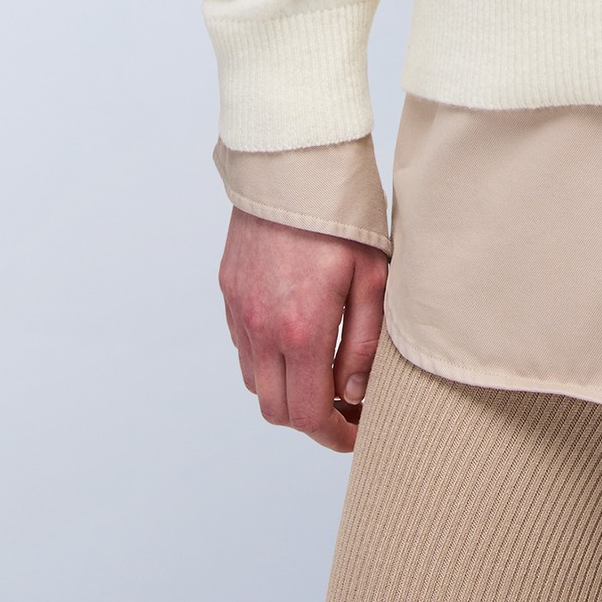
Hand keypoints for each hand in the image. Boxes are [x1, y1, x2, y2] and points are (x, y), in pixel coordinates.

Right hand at [218, 209, 387, 453]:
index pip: (309, 415)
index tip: (359, 434)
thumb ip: (362, 344)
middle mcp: (261, 329)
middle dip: (312, 421)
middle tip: (347, 408)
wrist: (292, 166)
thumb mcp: (371, 279)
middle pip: (277, 410)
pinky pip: (243, 347)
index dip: (336, 436)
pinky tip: (298, 341)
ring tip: (325, 374)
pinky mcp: (230, 292)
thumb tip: (354, 393)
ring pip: (255, 382)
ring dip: (287, 391)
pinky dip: (268, 361)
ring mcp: (240, 311)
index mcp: (300, 330)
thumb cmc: (341, 218)